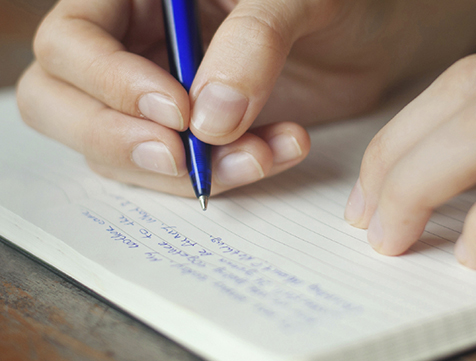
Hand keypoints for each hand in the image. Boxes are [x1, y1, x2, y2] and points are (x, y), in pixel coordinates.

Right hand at [15, 0, 475, 195]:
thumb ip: (253, 43)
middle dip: (120, 141)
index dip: (109, 84)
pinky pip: (184, 169)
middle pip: (63, 104)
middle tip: (183, 159)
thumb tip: (211, 120)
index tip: (178, 111)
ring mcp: (158, 94)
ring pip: (125, 150)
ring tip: (262, 155)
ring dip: (185, 170)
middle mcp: (132, 45)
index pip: (72, 43)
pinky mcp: (196, 134)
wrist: (373, 31)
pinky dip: (228, 174)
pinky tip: (280, 151)